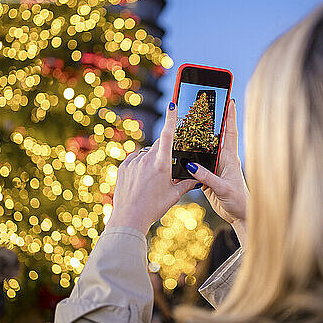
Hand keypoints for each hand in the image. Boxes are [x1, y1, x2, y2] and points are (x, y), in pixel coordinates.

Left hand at [107, 102, 197, 234]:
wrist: (129, 219)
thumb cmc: (154, 208)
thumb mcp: (173, 195)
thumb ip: (187, 183)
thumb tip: (199, 177)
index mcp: (161, 164)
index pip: (167, 135)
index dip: (171, 118)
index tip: (173, 103)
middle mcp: (146, 160)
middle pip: (158, 145)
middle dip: (165, 150)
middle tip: (168, 164)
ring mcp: (133, 163)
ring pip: (147, 153)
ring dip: (152, 159)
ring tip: (153, 179)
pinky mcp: (123, 167)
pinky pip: (135, 159)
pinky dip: (141, 164)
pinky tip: (142, 179)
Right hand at [185, 99, 248, 244]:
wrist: (239, 215)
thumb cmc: (238, 201)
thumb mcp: (222, 188)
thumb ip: (206, 177)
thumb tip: (190, 165)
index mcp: (230, 157)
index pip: (229, 132)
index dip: (229, 115)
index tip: (228, 99)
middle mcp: (222, 159)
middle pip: (215, 136)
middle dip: (211, 120)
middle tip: (204, 104)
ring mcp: (214, 167)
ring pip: (204, 148)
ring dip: (197, 137)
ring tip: (188, 123)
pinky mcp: (207, 176)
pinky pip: (197, 163)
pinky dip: (190, 157)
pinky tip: (181, 151)